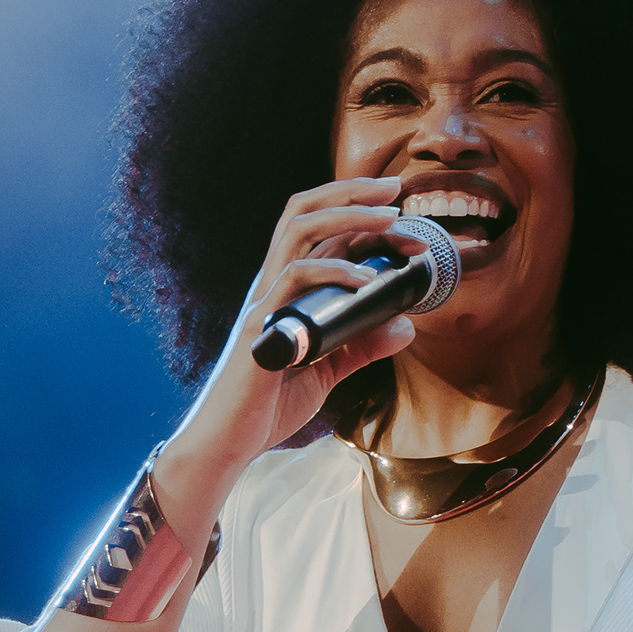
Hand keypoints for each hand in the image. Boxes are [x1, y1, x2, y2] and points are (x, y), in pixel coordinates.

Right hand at [161, 178, 431, 477]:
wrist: (227, 442)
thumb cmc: (267, 405)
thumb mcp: (327, 370)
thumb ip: (362, 345)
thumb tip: (406, 325)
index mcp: (285, 289)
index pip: (319, 230)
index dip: (358, 211)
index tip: (401, 210)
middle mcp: (272, 282)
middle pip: (304, 210)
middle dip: (352, 192)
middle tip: (396, 189)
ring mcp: (264, 299)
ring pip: (300, 229)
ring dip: (349, 216)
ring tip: (390, 219)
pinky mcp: (262, 324)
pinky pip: (296, 279)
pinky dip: (336, 271)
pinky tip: (368, 279)